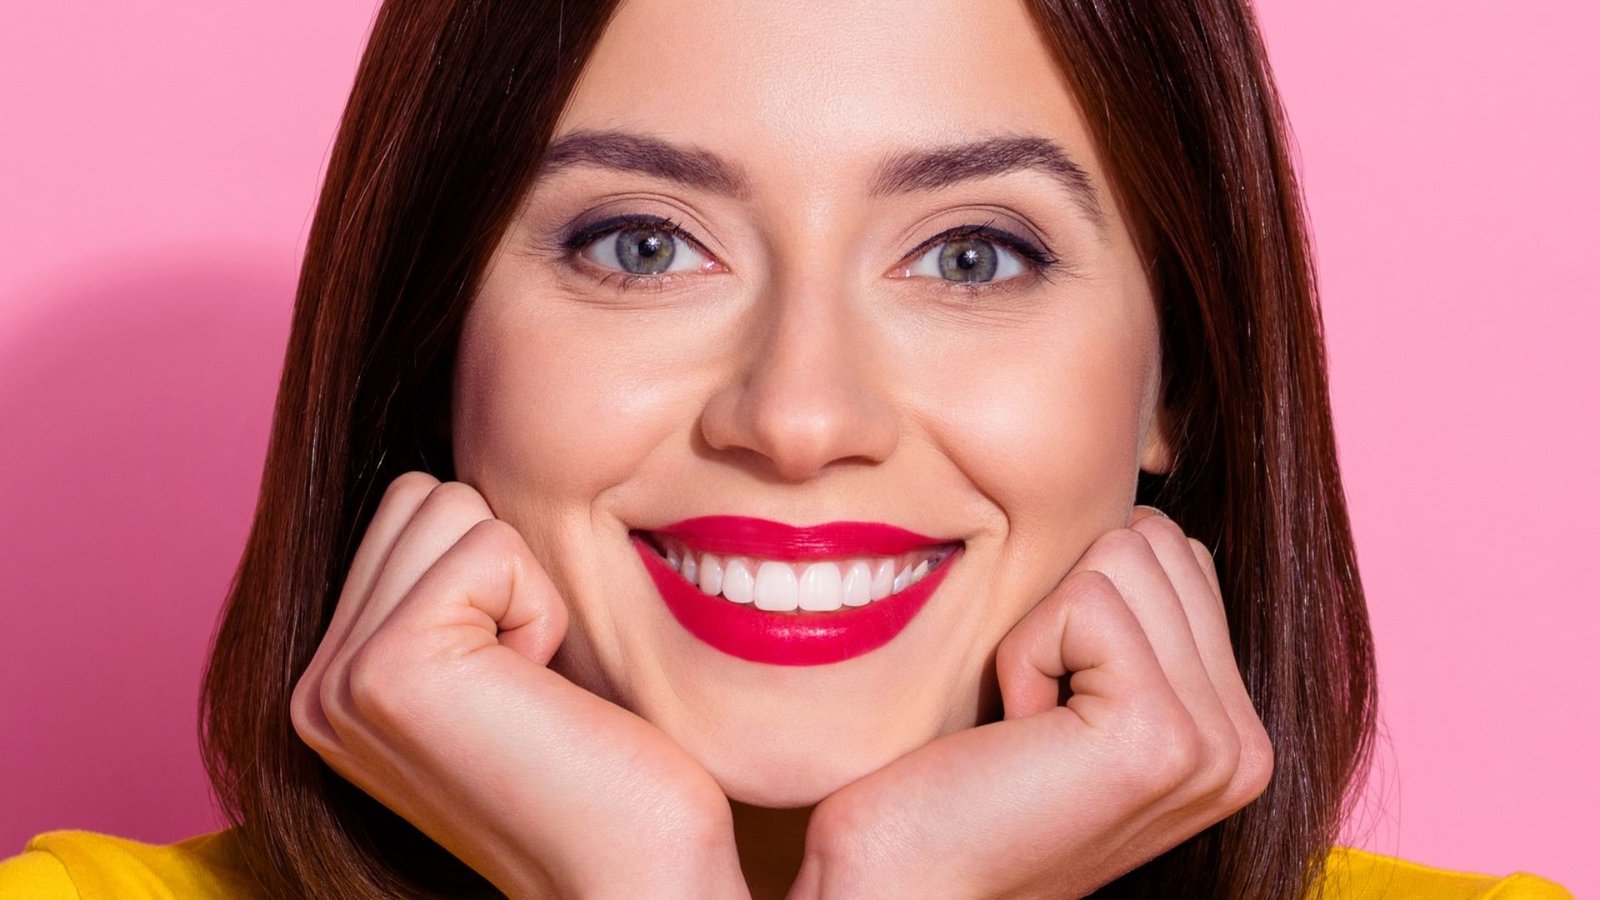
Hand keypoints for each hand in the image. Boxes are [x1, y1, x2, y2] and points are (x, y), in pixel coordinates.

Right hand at [290, 472, 750, 898]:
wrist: (630, 873)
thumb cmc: (594, 765)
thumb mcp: (492, 665)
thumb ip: (440, 589)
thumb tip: (443, 488)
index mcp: (329, 681)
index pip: (405, 511)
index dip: (493, 573)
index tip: (512, 681)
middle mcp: (312, 684)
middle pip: (420, 495)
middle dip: (503, 568)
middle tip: (523, 681)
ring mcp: (338, 679)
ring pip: (450, 505)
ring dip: (521, 586)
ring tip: (527, 687)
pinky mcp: (389, 667)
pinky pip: (489, 546)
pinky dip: (538, 610)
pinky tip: (534, 695)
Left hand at [788, 507, 1273, 898]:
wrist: (910, 882)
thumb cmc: (962, 781)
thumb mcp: (1073, 689)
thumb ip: (1137, 620)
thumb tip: (1141, 510)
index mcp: (1236, 728)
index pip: (1177, 554)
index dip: (1080, 600)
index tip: (1051, 701)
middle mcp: (1246, 744)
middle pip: (1157, 542)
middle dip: (1066, 607)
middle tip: (1034, 715)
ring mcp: (1216, 745)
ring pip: (1124, 556)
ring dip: (1041, 630)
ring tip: (1027, 726)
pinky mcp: (1162, 735)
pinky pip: (1083, 601)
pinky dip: (1023, 654)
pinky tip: (1017, 734)